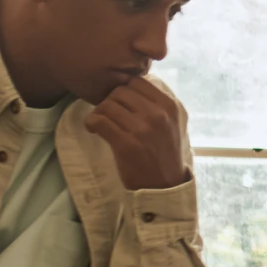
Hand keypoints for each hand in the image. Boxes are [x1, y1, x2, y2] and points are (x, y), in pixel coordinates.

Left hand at [85, 76, 190, 190]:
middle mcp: (158, 115)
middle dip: (110, 101)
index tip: (122, 103)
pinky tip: (94, 129)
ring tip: (102, 123)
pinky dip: (91, 123)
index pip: (138, 81)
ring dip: (100, 112)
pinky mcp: (126, 144)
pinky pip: (99, 121)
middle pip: (120, 91)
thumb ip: (159, 103)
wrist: (165, 185)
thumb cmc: (165, 152)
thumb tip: (134, 82)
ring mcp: (142, 129)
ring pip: (107, 104)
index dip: (125, 90)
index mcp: (170, 106)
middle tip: (109, 114)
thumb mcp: (174, 123)